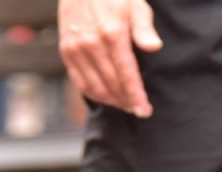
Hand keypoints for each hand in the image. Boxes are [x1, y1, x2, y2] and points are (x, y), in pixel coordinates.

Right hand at [58, 0, 162, 116]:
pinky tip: (105, 98)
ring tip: (124, 105)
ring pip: (95, 87)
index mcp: (112, 34)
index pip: (127, 75)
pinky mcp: (66, 50)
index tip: (145, 111)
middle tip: (137, 110)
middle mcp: (92, 43)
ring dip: (111, 101)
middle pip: (112, 85)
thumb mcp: (135, 4)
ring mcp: (76, 48)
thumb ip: (144, 27)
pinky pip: (79, 81)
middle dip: (126, 101)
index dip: (136, 96)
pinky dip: (93, 94)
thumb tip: (154, 46)